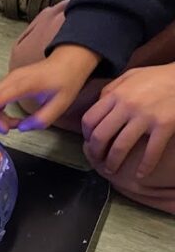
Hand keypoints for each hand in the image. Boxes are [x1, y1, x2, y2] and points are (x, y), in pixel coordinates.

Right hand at [0, 45, 100, 131]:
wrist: (69, 61)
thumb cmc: (66, 81)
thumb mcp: (60, 105)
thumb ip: (40, 120)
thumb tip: (21, 128)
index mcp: (24, 85)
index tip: (7, 130)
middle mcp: (11, 79)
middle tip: (8, 129)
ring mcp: (8, 78)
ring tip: (13, 123)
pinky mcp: (8, 81)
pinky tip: (11, 115)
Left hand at [82, 63, 174, 178]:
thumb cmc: (159, 77)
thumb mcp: (131, 76)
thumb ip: (112, 89)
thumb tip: (97, 105)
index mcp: (116, 94)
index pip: (89, 120)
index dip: (86, 135)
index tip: (90, 143)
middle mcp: (127, 106)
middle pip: (101, 136)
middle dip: (96, 153)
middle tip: (97, 161)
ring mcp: (146, 116)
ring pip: (121, 147)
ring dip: (114, 163)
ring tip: (112, 170)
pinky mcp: (165, 125)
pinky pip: (151, 151)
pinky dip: (145, 166)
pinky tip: (141, 174)